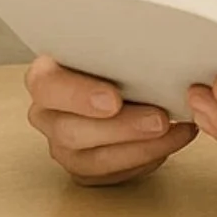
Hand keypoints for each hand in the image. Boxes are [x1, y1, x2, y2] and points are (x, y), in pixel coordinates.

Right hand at [25, 55, 196, 184]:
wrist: (112, 80)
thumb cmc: (107, 57)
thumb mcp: (103, 44)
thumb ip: (111, 47)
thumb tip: (146, 42)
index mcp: (43, 77)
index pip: (46, 86)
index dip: (78, 96)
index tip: (114, 100)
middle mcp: (46, 115)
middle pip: (71, 131)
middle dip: (121, 127)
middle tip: (159, 119)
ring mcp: (62, 147)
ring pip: (93, 160)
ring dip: (140, 147)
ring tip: (173, 131)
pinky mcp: (83, 170)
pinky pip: (112, 175)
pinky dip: (146, 159)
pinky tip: (171, 140)